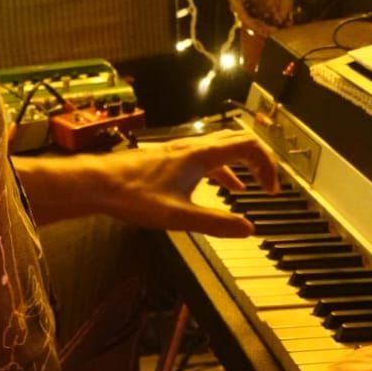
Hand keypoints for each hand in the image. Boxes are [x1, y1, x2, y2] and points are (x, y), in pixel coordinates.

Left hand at [97, 130, 278, 235]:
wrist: (98, 183)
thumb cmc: (133, 195)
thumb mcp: (179, 217)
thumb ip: (216, 223)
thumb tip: (247, 229)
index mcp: (201, 155)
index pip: (250, 147)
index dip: (268, 166)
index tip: (272, 189)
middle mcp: (193, 146)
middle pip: (238, 141)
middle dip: (259, 161)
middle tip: (268, 184)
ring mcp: (179, 150)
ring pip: (221, 148)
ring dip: (239, 165)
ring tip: (248, 188)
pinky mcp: (168, 157)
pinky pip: (204, 157)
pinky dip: (218, 169)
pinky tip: (213, 188)